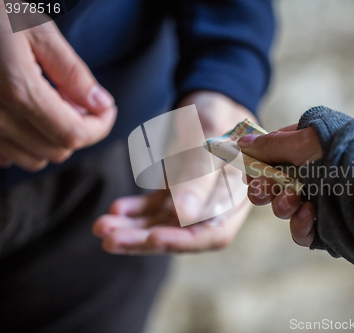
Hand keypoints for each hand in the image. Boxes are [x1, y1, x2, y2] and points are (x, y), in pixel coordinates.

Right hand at [0, 5, 115, 170]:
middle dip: (80, 129)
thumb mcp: (37, 31)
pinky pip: (6, 155)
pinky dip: (26, 144)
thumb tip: (99, 103)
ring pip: (34, 158)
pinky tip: (29, 118)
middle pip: (57, 150)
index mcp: (18, 90)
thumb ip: (72, 72)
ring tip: (54, 107)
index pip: (74, 134)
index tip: (105, 110)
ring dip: (54, 139)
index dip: (100, 126)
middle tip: (81, 103)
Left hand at [93, 91, 254, 253]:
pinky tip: (116, 209)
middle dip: (146, 239)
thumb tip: (185, 215)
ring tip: (102, 227)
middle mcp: (216, 205)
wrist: (210, 100)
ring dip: (134, 228)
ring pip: (164, 223)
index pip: (213, 233)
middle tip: (111, 240)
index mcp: (237, 195)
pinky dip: (134, 210)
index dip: (183, 240)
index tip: (152, 238)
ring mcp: (194, 200)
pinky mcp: (176, 192)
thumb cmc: (218, 113)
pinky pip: (154, 207)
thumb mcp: (211, 135)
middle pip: (182, 234)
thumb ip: (200, 175)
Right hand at [237, 124, 321, 246]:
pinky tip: (309, 216)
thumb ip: (270, 145)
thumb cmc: (342, 156)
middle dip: (265, 188)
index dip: (257, 165)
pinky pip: (301, 231)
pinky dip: (299, 225)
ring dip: (283, 205)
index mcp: (308, 147)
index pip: (273, 155)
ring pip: (284, 208)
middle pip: (274, 184)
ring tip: (294, 200)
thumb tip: (242, 144)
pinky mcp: (326, 226)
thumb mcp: (303, 143)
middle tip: (263, 191)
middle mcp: (313, 173)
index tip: (248, 172)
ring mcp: (319, 200)